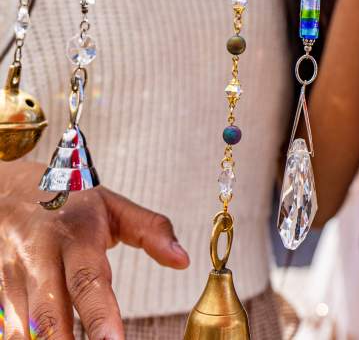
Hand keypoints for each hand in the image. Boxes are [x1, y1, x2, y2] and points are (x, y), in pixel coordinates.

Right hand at [0, 160, 188, 338]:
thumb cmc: (71, 202)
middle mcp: (39, 257)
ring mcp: (13, 277)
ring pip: (23, 327)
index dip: (100, 314)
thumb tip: (183, 260)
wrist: (10, 190)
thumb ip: (151, 230)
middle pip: (49, 313)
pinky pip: (6, 328)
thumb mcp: (113, 206)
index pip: (88, 279)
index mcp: (75, 235)